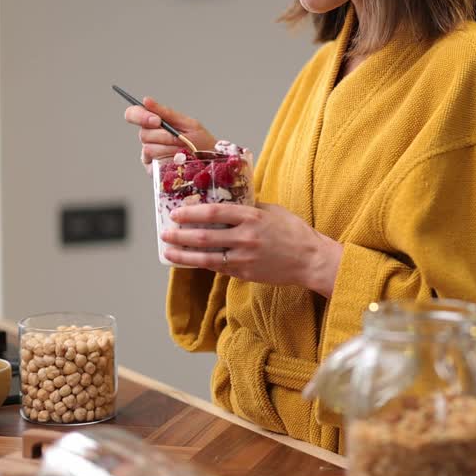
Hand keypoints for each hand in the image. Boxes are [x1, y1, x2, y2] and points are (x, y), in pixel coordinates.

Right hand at [123, 96, 216, 171]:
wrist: (212, 161)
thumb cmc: (201, 141)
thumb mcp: (187, 123)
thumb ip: (166, 113)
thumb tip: (146, 100)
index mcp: (154, 123)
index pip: (133, 114)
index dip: (140, 116)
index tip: (157, 120)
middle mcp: (149, 138)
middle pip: (143, 133)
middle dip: (164, 136)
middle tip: (180, 139)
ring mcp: (149, 155)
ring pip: (149, 148)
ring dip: (169, 148)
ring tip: (184, 150)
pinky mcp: (152, 169)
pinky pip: (154, 162)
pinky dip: (169, 159)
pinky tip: (179, 159)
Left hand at [160, 202, 343, 296]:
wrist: (310, 259)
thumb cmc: (293, 231)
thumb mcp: (272, 210)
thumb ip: (249, 207)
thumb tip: (227, 202)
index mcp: (252, 217)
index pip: (214, 213)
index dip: (191, 213)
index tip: (176, 213)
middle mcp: (245, 237)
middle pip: (204, 236)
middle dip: (180, 235)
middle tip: (165, 233)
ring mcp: (245, 257)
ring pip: (206, 258)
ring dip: (184, 255)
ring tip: (168, 252)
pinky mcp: (246, 273)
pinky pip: (218, 268)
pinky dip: (202, 264)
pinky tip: (190, 262)